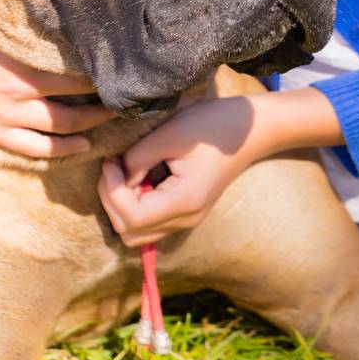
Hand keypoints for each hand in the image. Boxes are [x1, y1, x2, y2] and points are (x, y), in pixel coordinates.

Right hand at [0, 6, 117, 158]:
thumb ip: (11, 3)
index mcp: (20, 56)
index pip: (78, 63)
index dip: (105, 63)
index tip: (128, 57)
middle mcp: (19, 89)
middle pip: (79, 97)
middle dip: (109, 94)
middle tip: (133, 88)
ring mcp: (5, 115)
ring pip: (63, 126)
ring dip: (93, 122)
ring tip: (116, 115)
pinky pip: (34, 149)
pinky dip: (62, 149)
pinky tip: (83, 146)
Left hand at [98, 83, 343, 245]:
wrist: (248, 131)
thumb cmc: (211, 126)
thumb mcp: (170, 134)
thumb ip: (138, 158)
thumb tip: (117, 175)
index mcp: (184, 201)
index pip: (131, 217)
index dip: (111, 191)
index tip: (110, 161)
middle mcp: (185, 219)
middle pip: (128, 232)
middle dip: (111, 200)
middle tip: (113, 166)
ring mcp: (187, 220)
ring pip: (136, 233)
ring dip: (120, 206)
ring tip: (124, 173)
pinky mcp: (185, 214)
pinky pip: (148, 225)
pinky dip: (133, 207)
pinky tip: (138, 179)